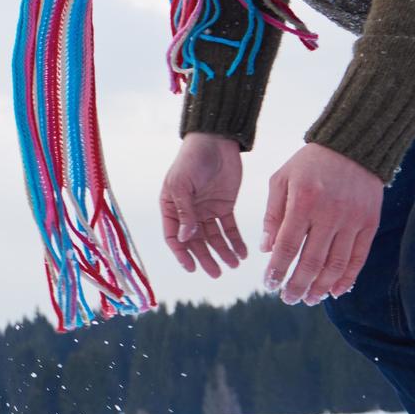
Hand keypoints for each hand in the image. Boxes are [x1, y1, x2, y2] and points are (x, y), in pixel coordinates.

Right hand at [158, 133, 248, 276]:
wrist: (215, 140)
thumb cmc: (191, 159)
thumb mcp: (183, 185)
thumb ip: (185, 212)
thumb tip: (186, 238)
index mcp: (171, 207)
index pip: (174, 237)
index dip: (182, 254)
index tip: (193, 268)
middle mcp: (188, 212)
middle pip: (196, 242)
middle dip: (206, 258)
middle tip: (217, 273)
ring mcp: (207, 210)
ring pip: (214, 238)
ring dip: (223, 252)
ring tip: (234, 265)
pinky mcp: (225, 206)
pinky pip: (230, 228)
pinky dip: (236, 241)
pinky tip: (243, 252)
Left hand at [262, 142, 381, 304]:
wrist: (353, 145)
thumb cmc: (310, 164)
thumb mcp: (281, 179)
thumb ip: (272, 214)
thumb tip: (266, 248)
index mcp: (303, 202)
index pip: (287, 246)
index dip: (278, 269)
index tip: (270, 284)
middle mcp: (329, 214)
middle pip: (312, 261)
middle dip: (298, 285)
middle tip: (288, 298)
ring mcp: (353, 220)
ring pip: (336, 264)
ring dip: (322, 287)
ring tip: (310, 299)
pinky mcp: (369, 223)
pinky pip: (359, 257)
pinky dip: (348, 277)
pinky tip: (336, 291)